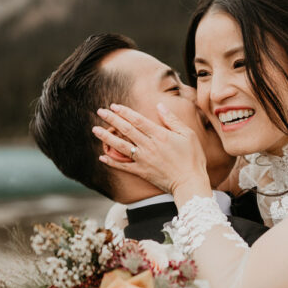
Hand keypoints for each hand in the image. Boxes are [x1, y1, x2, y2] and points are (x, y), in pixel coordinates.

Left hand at [92, 103, 211, 201]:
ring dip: (106, 137)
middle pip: (126, 130)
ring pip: (120, 146)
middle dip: (112, 119)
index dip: (124, 112)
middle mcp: (148, 146)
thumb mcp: (188, 134)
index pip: (137, 120)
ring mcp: (143, 159)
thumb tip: (160, 106)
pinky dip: (112, 162)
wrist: (190, 182)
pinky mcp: (141, 172)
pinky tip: (102, 156)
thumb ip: (172, 120)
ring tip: (95, 130)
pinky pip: (123, 166)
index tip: (114, 106)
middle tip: (100, 112)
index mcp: (160, 135)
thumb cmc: (192, 158)